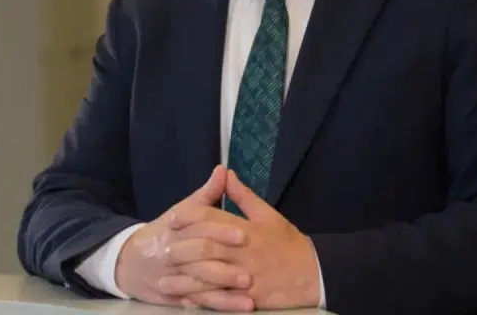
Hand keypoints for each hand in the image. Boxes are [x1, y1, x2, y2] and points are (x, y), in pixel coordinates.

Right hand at [114, 166, 255, 310]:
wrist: (128, 262)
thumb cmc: (164, 232)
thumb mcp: (182, 211)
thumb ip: (206, 194)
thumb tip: (223, 170)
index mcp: (176, 229)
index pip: (199, 228)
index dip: (221, 231)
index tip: (244, 234)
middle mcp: (172, 254)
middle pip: (198, 260)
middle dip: (223, 267)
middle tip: (249, 273)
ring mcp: (172, 278)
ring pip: (198, 286)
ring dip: (223, 293)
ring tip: (248, 296)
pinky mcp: (173, 297)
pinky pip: (195, 303)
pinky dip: (215, 306)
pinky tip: (235, 307)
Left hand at [169, 169, 320, 310]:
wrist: (313, 273)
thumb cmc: (288, 243)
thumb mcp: (268, 214)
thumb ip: (243, 196)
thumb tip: (225, 174)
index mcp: (247, 229)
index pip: (212, 218)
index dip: (190, 217)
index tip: (172, 220)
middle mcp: (244, 251)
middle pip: (206, 247)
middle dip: (182, 249)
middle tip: (163, 251)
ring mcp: (246, 276)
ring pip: (210, 277)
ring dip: (185, 280)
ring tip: (165, 282)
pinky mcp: (248, 298)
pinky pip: (221, 300)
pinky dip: (203, 301)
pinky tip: (187, 302)